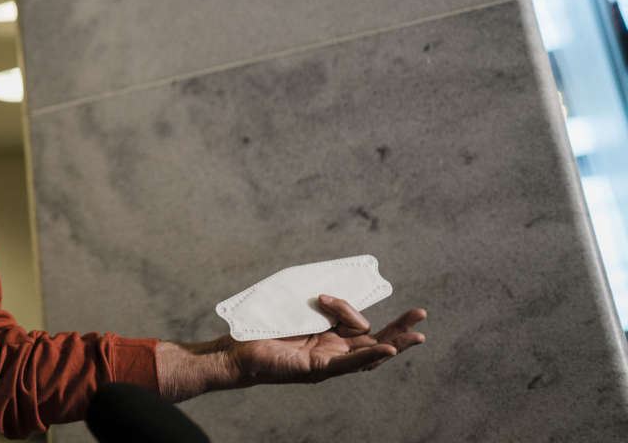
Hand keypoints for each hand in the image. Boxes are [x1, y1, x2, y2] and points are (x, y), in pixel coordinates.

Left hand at [156, 295, 425, 400]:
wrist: (237, 348)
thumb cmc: (263, 328)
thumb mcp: (295, 307)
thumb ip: (315, 299)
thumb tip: (326, 288)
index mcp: (331, 338)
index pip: (358, 323)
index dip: (351, 307)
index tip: (327, 294)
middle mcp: (334, 352)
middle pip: (375, 341)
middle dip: (400, 330)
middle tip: (422, 315)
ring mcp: (329, 363)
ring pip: (368, 354)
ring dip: (394, 344)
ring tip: (417, 336)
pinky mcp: (318, 370)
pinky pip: (349, 364)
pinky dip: (369, 357)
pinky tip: (387, 351)